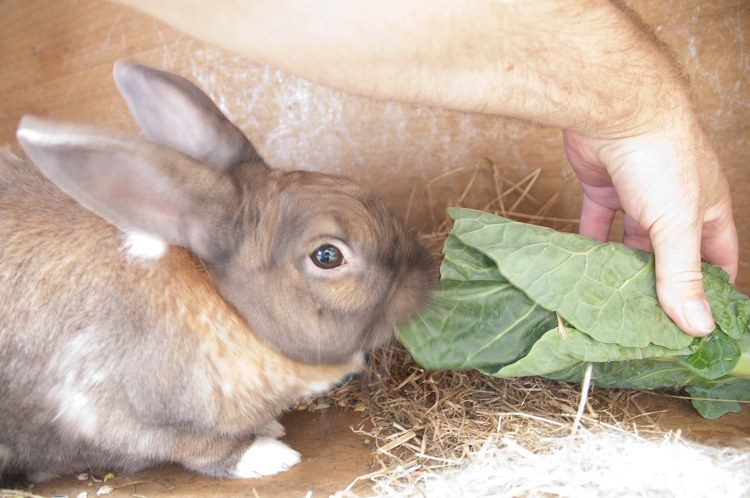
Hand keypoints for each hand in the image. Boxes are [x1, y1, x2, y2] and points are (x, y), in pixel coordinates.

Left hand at [563, 112, 737, 336]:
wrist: (614, 109)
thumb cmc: (661, 158)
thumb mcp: (678, 224)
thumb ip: (682, 275)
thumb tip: (698, 327)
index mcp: (706, 210)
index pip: (718, 258)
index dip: (711, 289)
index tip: (696, 324)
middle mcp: (674, 203)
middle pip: (669, 254)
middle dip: (659, 285)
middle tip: (643, 321)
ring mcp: (637, 195)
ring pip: (631, 241)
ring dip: (622, 268)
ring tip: (610, 302)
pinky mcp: (603, 187)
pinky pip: (597, 223)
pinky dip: (591, 244)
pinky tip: (581, 269)